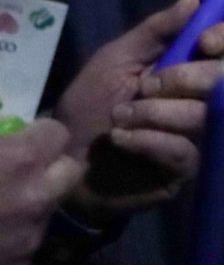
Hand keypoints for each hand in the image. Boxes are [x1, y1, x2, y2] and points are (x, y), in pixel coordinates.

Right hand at [0, 120, 82, 264]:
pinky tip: (0, 232)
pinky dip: (17, 237)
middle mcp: (37, 195)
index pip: (57, 133)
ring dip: (34, 203)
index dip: (39, 135)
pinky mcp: (22, 263)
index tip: (25, 140)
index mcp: (21, 160)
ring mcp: (31, 234)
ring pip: (49, 207)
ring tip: (5, 204)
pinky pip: (29, 243)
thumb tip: (8, 123)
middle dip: (50, 167)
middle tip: (24, 171)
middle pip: (68, 170)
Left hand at [53, 0, 223, 224]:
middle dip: (182, 79)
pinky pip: (182, 149)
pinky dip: (148, 140)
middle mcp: (201, 96)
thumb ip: (155, 30)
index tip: (203, 41)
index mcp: (188, 64)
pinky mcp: (184, 166)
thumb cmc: (90, 104)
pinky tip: (122, 140)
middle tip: (144, 87)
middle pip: (222, 78)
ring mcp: (197, 133)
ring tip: (119, 119)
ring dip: (155, 113)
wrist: (65, 158)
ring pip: (200, 115)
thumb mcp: (116, 59)